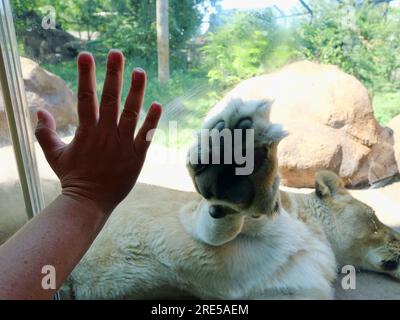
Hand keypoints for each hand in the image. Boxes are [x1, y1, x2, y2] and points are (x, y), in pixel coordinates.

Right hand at [35, 50, 161, 214]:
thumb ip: (45, 132)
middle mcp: (105, 134)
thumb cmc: (73, 177)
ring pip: (130, 113)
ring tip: (139, 71)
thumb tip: (38, 111)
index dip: (85, 75)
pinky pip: (145, 135)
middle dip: (112, 75)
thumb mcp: (54, 154)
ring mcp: (122, 144)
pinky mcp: (136, 156)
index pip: (85, 97)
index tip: (86, 55)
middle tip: (116, 53)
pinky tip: (157, 104)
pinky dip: (151, 121)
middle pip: (109, 99)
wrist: (90, 202)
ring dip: (135, 92)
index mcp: (86, 131)